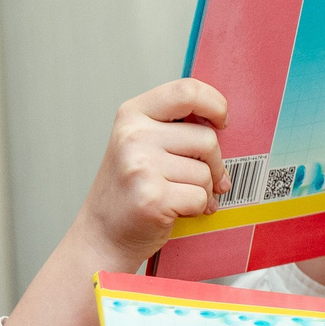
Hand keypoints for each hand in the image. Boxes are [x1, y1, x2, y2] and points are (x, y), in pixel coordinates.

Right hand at [79, 79, 232, 266]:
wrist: (103, 235)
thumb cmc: (129, 190)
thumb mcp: (141, 144)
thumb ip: (174, 128)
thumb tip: (221, 126)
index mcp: (132, 114)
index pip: (187, 91)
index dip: (215, 104)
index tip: (221, 121)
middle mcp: (134, 136)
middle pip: (206, 138)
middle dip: (213, 164)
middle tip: (200, 178)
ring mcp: (141, 166)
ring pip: (206, 172)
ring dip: (203, 190)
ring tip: (181, 197)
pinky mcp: (153, 197)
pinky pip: (200, 197)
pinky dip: (197, 209)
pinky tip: (177, 210)